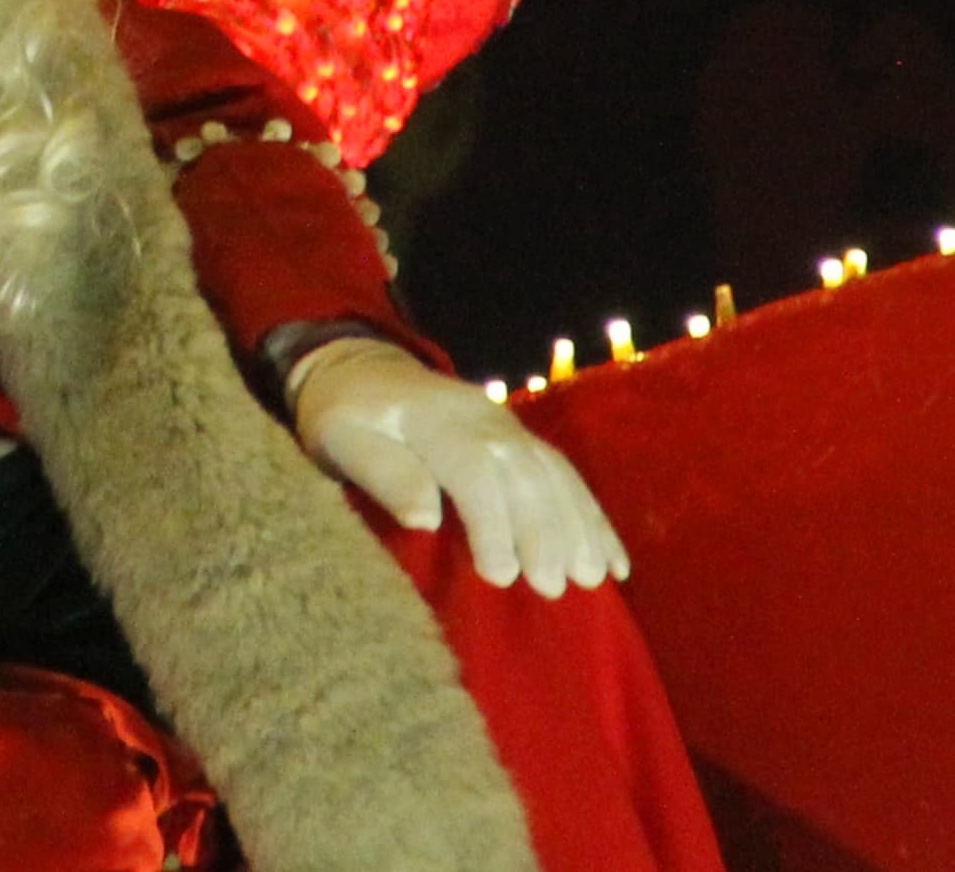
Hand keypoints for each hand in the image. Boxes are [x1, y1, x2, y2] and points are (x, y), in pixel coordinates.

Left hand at [288, 336, 629, 595]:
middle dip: (545, 531)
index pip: (473, 469)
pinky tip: (615, 560)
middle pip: (523, 472)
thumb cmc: (341, 416)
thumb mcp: (340, 439)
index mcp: (430, 416)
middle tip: (554, 587)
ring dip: (578, 526)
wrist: (355, 367)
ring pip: (553, 472)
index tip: (500, 577)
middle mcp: (478, 414)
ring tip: (592, 577)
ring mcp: (504, 422)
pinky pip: (564, 473)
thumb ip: (382, 473)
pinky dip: (592, 516)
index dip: (492, 524)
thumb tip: (426, 519)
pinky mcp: (519, 436)